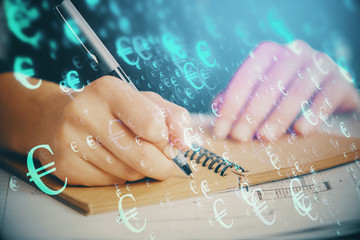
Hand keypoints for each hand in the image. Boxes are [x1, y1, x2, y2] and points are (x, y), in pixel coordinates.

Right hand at [37, 76, 190, 185]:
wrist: (57, 117)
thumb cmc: (110, 108)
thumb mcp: (143, 101)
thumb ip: (173, 116)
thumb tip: (185, 143)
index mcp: (108, 90)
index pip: (152, 124)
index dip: (166, 139)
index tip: (167, 141)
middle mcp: (84, 113)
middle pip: (142, 156)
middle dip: (162, 164)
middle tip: (165, 162)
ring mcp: (70, 141)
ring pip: (128, 173)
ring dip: (140, 170)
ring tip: (131, 154)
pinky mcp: (64, 166)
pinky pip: (110, 182)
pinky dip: (120, 176)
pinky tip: (111, 161)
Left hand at [213, 40, 358, 141]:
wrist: (329, 89)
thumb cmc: (286, 91)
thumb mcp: (262, 89)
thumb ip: (240, 96)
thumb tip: (215, 106)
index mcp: (269, 53)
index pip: (245, 78)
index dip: (231, 106)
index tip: (221, 131)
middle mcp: (293, 53)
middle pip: (268, 85)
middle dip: (251, 114)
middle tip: (240, 138)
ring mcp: (318, 64)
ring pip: (296, 91)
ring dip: (279, 116)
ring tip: (266, 138)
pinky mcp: (340, 79)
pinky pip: (327, 96)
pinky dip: (313, 114)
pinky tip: (301, 132)